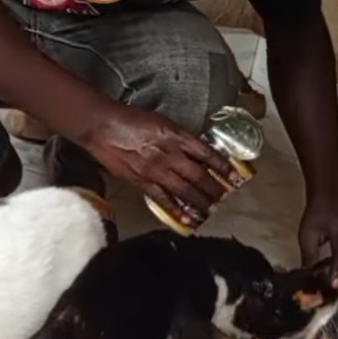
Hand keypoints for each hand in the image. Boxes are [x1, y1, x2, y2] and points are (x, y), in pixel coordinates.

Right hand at [83, 104, 231, 217]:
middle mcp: (170, 154)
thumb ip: (180, 137)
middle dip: (214, 188)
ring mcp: (156, 170)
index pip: (206, 153)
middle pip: (199, 176)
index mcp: (176, 136)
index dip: (222, 166)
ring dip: (201, 202)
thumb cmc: (131, 120)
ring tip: (211, 209)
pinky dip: (177, 209)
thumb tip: (196, 152)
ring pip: (185, 190)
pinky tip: (188, 218)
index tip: (233, 175)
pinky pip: (164, 199)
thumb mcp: (162, 121)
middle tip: (224, 197)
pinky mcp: (142, 182)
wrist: (103, 127)